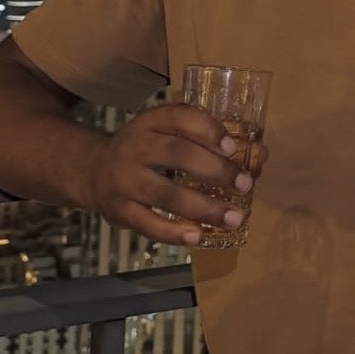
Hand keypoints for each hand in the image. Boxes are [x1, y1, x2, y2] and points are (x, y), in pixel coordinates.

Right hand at [81, 102, 268, 244]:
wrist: (93, 171)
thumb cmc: (146, 150)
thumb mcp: (166, 133)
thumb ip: (207, 141)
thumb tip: (261, 156)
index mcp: (150, 121)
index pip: (179, 117)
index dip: (207, 129)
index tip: (233, 146)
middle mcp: (135, 146)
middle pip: (178, 154)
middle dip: (215, 170)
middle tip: (245, 184)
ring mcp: (125, 180)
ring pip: (166, 193)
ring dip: (204, 207)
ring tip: (234, 218)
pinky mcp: (120, 210)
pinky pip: (148, 224)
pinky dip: (174, 232)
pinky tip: (198, 236)